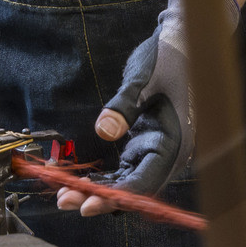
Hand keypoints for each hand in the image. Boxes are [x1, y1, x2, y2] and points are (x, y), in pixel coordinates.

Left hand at [58, 0, 240, 210]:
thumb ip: (123, 105)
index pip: (144, 182)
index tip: (87, 205)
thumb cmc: (165, 57)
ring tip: (64, 196)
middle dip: (99, 198)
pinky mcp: (146, 145)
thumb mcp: (142, 77)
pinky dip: (103, 177)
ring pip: (127, 182)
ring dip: (98, 191)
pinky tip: (79, 181)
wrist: (180, 41)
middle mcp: (169, 154)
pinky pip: (125, 170)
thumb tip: (104, 132)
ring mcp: (158, 152)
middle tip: (64, 201)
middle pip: (133, 189)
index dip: (115, 196)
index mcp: (175, 142)